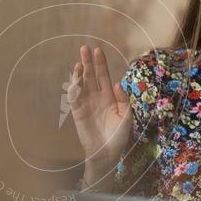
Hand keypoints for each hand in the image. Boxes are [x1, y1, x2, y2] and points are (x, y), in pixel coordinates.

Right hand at [69, 45, 132, 167]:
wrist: (107, 152)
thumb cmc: (118, 136)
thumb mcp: (126, 116)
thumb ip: (123, 100)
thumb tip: (116, 83)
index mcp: (109, 96)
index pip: (103, 76)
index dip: (100, 63)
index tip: (98, 50)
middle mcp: (96, 97)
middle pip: (91, 76)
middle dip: (88, 62)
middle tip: (84, 48)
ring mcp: (86, 103)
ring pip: (81, 84)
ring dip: (79, 73)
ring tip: (79, 62)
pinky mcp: (78, 112)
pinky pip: (74, 98)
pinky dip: (73, 88)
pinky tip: (75, 79)